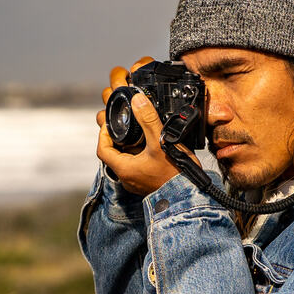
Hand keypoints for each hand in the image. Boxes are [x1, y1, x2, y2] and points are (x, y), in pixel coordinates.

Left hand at [96, 57, 179, 195]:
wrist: (190, 194)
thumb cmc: (175, 174)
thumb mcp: (160, 142)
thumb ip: (148, 120)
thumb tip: (137, 100)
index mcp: (124, 168)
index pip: (102, 149)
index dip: (103, 134)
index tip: (110, 123)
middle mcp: (127, 177)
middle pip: (113, 154)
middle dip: (116, 138)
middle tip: (124, 125)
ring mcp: (136, 181)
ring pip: (125, 159)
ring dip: (129, 146)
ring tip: (138, 132)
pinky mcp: (146, 182)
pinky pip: (136, 165)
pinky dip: (139, 154)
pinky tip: (150, 146)